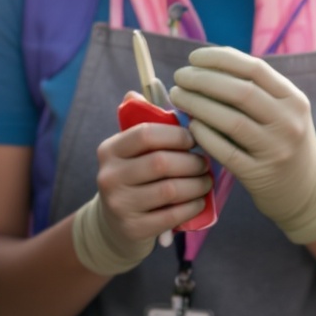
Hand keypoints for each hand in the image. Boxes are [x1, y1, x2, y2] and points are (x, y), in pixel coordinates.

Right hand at [69, 110, 211, 274]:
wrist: (114, 225)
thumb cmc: (133, 178)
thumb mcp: (130, 152)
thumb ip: (143, 121)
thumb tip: (147, 87)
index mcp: (109, 150)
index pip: (145, 134)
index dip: (176, 134)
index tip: (194, 138)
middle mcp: (109, 176)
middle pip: (161, 162)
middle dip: (191, 162)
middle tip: (205, 163)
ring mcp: (119, 204)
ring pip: (170, 190)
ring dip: (196, 184)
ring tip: (205, 180)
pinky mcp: (133, 228)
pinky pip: (172, 215)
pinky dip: (192, 207)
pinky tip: (199, 201)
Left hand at [169, 46, 315, 244]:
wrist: (306, 189)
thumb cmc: (282, 140)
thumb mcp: (282, 111)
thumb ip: (254, 89)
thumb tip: (205, 65)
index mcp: (293, 99)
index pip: (255, 69)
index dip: (220, 58)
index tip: (194, 57)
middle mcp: (288, 122)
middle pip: (241, 92)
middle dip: (203, 80)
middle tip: (179, 77)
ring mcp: (275, 150)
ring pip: (231, 121)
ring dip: (198, 104)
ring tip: (178, 96)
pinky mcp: (259, 174)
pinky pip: (226, 151)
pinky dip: (205, 135)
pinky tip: (191, 125)